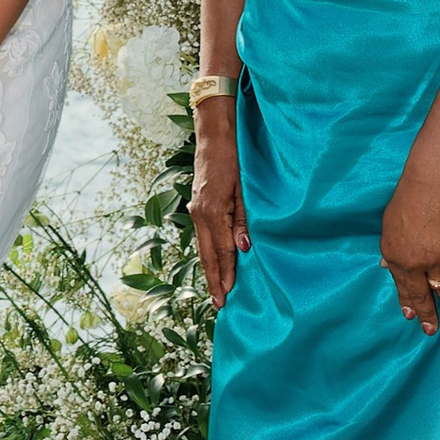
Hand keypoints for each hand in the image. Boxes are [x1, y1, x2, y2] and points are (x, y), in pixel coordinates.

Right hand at [191, 129, 246, 307]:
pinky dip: (207, 254)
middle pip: (207, 255)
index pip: (222, 250)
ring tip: (214, 291)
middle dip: (213, 280)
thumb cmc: (234, 157)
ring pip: (202, 247)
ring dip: (209, 270)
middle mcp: (199, 214)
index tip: (228, 295)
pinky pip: (202, 236)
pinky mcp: (196, 206)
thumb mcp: (244, 187)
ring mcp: (195, 210)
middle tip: (218, 305)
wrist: (214, 134)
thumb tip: (244, 249)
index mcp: (212, 211)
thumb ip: (244, 220)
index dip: (226, 273)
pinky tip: (212, 263)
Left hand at [381, 167, 439, 334]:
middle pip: (421, 295)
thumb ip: (390, 250)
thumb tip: (386, 266)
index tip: (410, 316)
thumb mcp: (388, 227)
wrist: (431, 188)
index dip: (407, 302)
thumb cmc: (406, 201)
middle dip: (427, 314)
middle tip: (431, 330)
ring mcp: (437, 261)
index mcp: (395, 258)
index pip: (401, 286)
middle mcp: (414, 264)